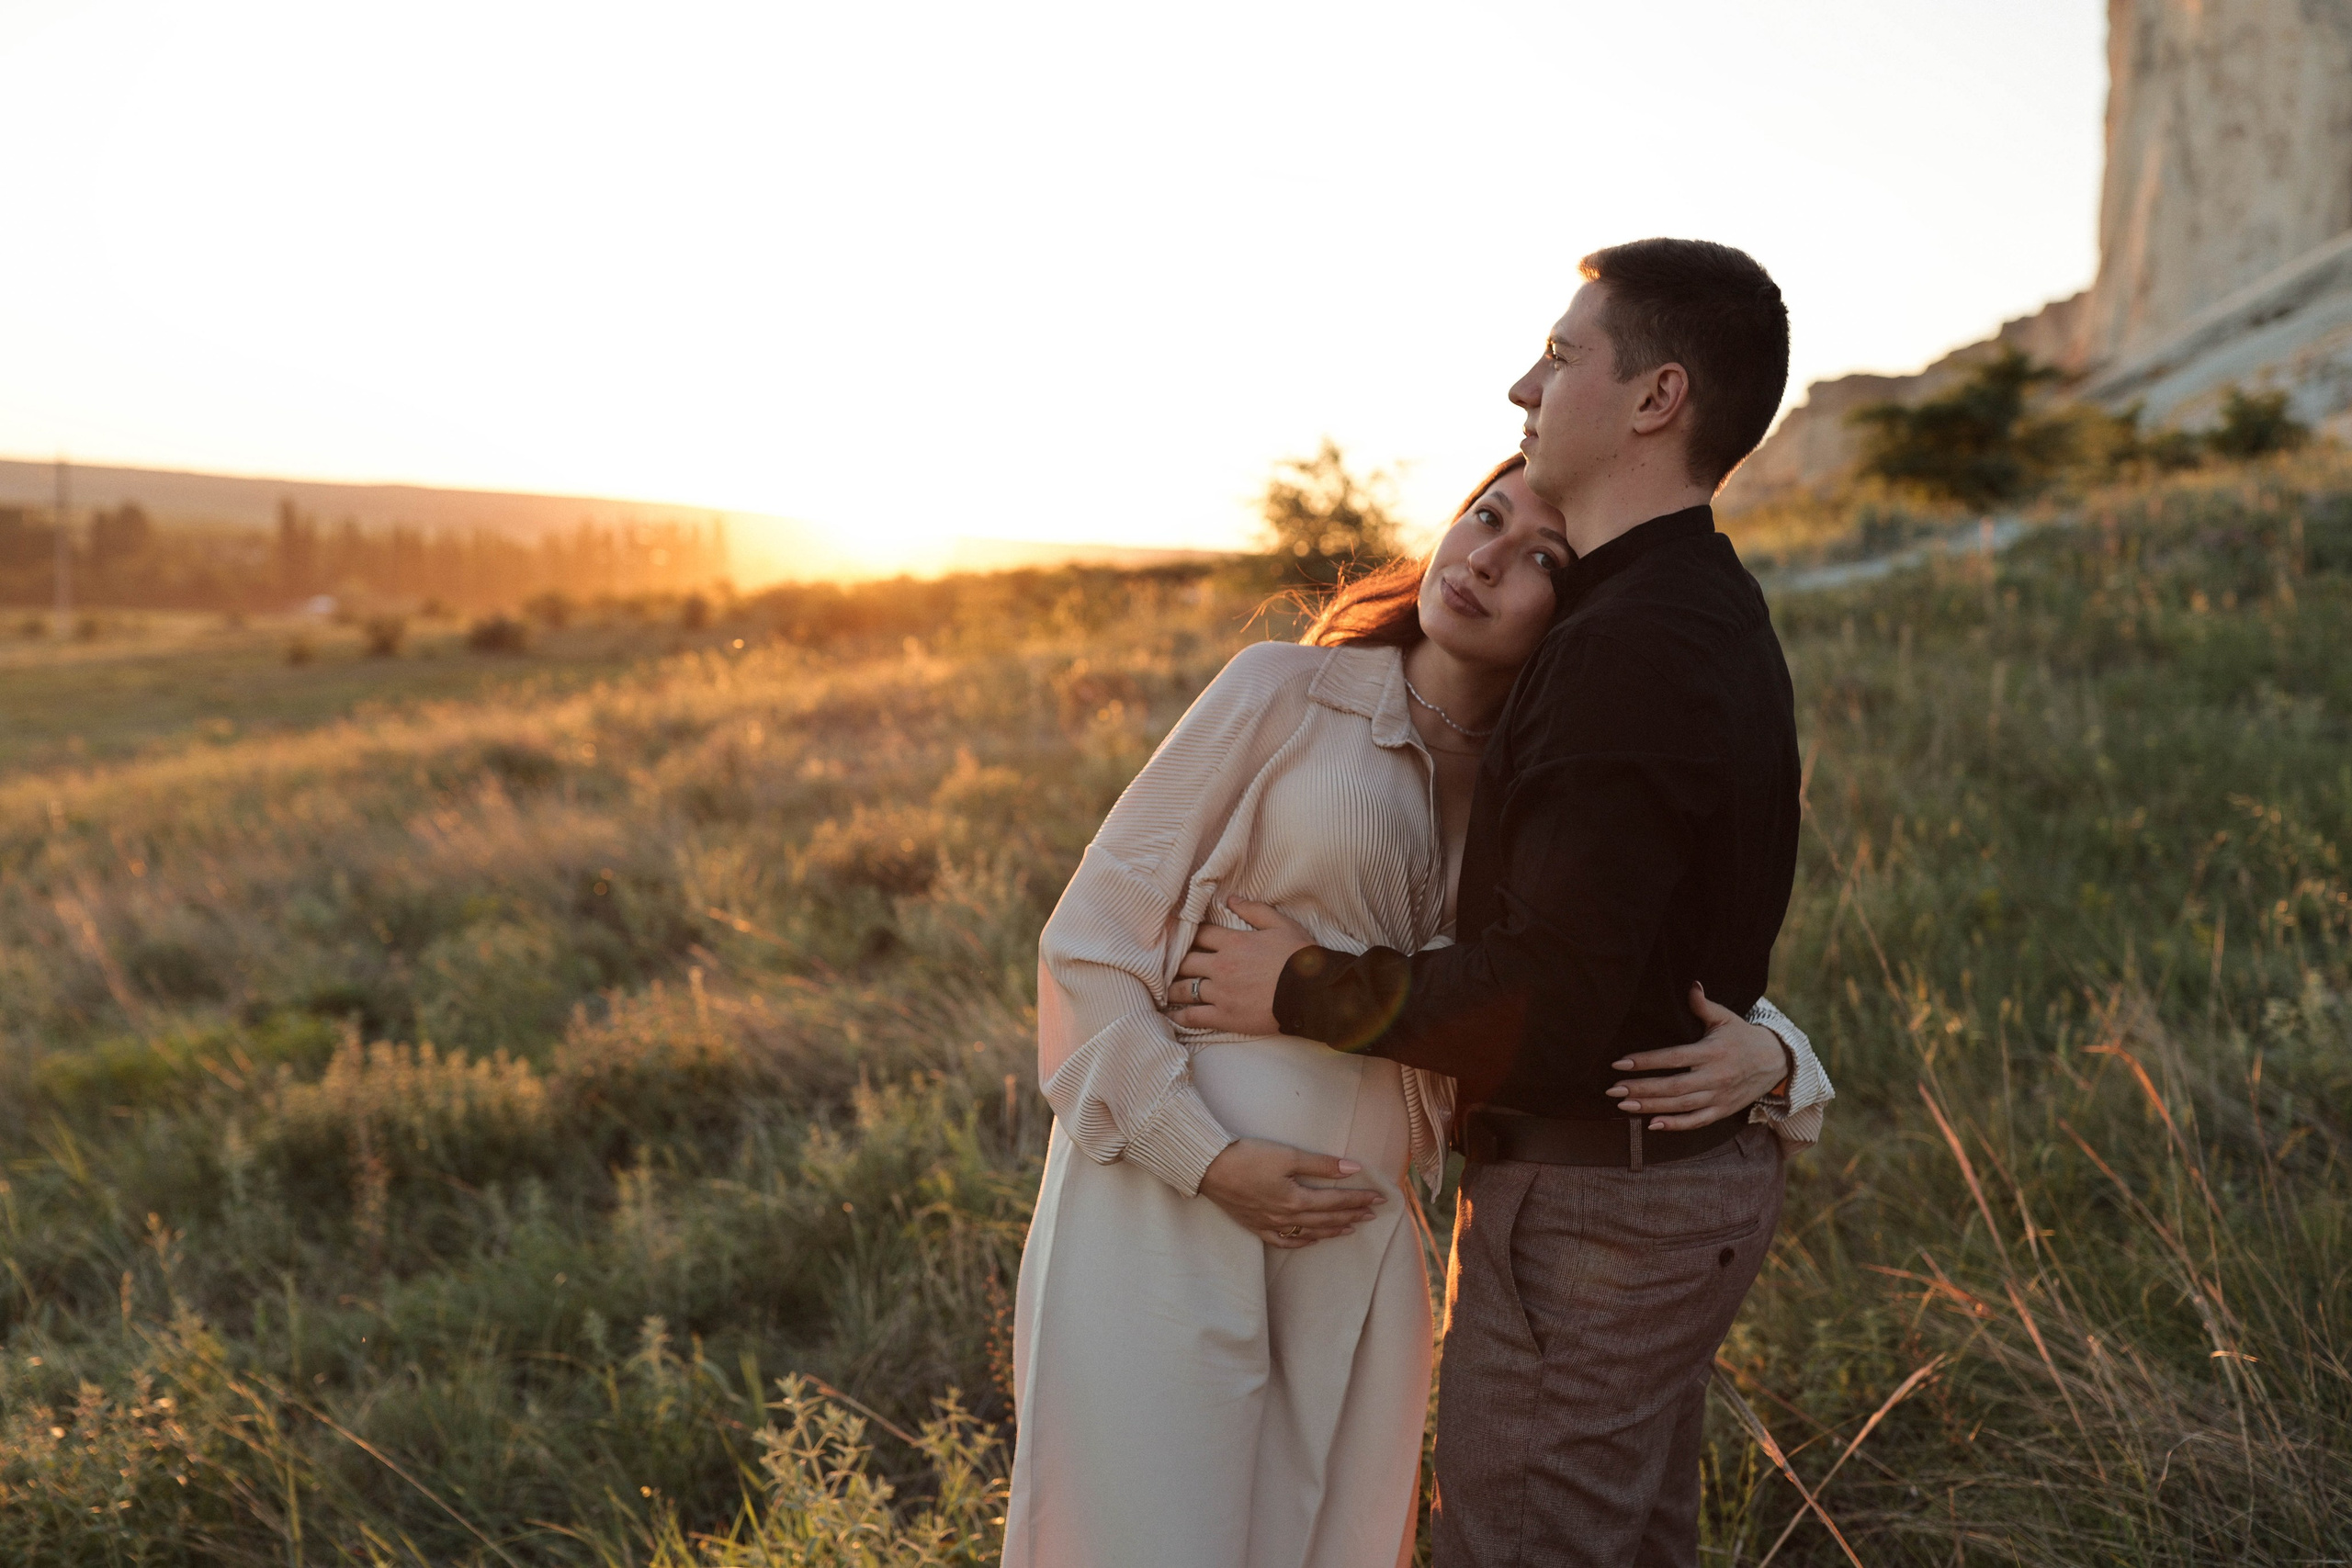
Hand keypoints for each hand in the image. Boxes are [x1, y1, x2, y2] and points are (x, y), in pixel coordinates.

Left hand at [1168, 899, 1313, 1035]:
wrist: (1312, 992)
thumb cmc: (1300, 956)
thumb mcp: (1280, 924)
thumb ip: (1254, 910)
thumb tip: (1231, 899)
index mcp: (1233, 942)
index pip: (1199, 934)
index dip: (1186, 934)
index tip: (1176, 937)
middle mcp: (1221, 966)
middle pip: (1185, 961)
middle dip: (1174, 962)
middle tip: (1166, 965)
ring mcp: (1221, 993)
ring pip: (1183, 989)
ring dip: (1172, 988)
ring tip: (1164, 990)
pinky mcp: (1225, 1016)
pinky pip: (1194, 1016)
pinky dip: (1181, 1016)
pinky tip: (1173, 1015)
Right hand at [1197, 1137, 1382, 1247]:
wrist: (1208, 1168)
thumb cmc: (1247, 1157)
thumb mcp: (1288, 1155)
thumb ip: (1321, 1164)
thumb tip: (1352, 1167)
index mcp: (1296, 1200)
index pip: (1336, 1201)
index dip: (1359, 1199)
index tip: (1379, 1198)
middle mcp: (1286, 1217)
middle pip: (1327, 1218)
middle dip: (1352, 1215)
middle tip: (1373, 1213)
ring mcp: (1270, 1224)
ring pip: (1310, 1231)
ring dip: (1333, 1229)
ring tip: (1352, 1227)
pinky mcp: (1256, 1225)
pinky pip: (1285, 1240)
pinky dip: (1302, 1241)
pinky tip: (1313, 1239)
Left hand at [1604, 983, 1790, 1131]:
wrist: (1776, 1062)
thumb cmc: (1742, 1037)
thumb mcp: (1726, 1018)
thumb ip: (1704, 1005)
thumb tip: (1691, 984)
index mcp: (1711, 1052)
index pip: (1673, 1058)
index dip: (1646, 1061)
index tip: (1620, 1062)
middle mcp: (1714, 1076)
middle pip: (1673, 1086)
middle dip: (1641, 1088)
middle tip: (1613, 1089)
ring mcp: (1719, 1096)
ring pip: (1681, 1106)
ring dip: (1651, 1107)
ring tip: (1623, 1105)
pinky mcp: (1722, 1110)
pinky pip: (1696, 1121)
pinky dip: (1675, 1125)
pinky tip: (1652, 1125)